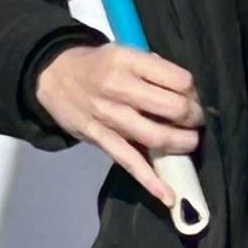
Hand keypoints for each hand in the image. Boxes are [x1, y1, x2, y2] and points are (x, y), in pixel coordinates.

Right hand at [36, 39, 204, 215]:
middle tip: (195, 120)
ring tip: (189, 143)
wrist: (52, 75)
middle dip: (193, 117)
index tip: (192, 97)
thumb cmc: (97, 65)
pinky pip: (128, 161)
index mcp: (128, 61)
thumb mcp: (124, 52)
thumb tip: (187, 93)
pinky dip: (150, 180)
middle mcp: (118, 87)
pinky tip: (167, 195)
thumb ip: (153, 69)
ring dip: (182, 143)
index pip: (179, 80)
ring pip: (156, 136)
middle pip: (173, 108)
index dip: (192, 91)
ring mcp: (108, 115)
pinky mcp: (98, 138)